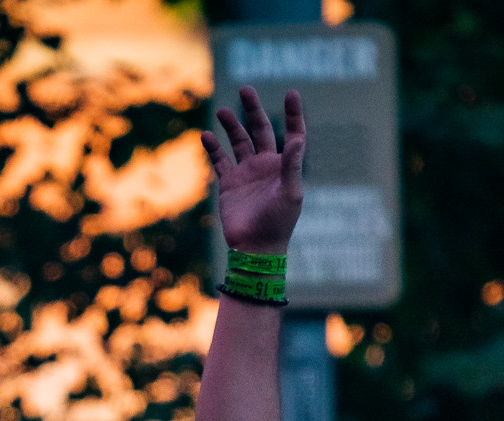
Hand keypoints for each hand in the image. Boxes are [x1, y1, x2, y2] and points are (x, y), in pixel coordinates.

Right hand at [200, 87, 305, 255]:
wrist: (255, 247)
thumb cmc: (278, 222)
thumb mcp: (290, 193)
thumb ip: (292, 165)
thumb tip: (297, 139)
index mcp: (284, 165)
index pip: (292, 133)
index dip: (293, 114)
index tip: (291, 93)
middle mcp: (265, 165)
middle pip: (260, 130)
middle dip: (253, 110)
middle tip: (246, 89)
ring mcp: (246, 173)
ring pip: (238, 142)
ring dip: (231, 126)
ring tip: (224, 111)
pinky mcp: (229, 183)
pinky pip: (220, 161)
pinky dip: (213, 148)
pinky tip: (206, 136)